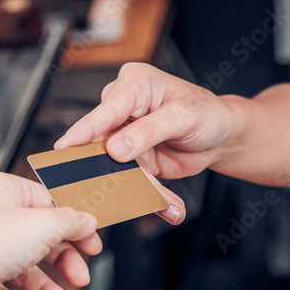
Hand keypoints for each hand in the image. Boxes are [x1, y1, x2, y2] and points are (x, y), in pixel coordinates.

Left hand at [0, 172, 101, 289]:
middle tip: (80, 275)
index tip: (90, 239)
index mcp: (2, 190)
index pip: (48, 201)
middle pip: (39, 237)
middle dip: (63, 261)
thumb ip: (71, 221)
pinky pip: (0, 285)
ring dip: (45, 288)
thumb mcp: (43, 226)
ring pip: (22, 266)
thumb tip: (87, 221)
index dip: (74, 222)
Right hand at [54, 62, 238, 223]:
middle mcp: (124, 107)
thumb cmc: (207, 114)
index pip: (106, 108)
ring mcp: (125, 134)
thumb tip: (117, 147)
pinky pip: (131, 178)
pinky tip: (168, 205)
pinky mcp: (132, 157)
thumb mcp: (183, 117)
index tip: (67, 145)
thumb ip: (149, 131)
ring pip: (115, 164)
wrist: (221, 136)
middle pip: (103, 139)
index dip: (86, 128)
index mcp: (135, 84)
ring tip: (164, 200)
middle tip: (123, 185)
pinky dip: (148, 193)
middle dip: (113, 167)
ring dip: (137, 186)